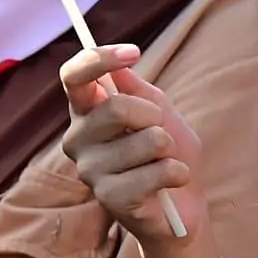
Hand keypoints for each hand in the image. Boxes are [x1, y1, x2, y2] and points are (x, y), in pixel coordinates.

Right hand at [58, 43, 206, 243]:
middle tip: (162, 133)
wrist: (183, 204)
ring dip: (169, 149)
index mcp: (86, 112)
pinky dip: (177, 172)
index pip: (73, 77)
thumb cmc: (168, 153)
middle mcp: (78, 139)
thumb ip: (138, 89)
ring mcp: (90, 170)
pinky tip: (170, 182)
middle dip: (154, 116)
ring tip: (163, 161)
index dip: (98, 59)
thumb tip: (119, 67)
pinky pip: (157, 172)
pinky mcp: (110, 198)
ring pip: (147, 141)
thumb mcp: (159, 111)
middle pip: (116, 108)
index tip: (133, 53)